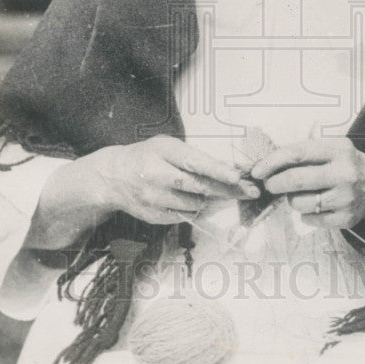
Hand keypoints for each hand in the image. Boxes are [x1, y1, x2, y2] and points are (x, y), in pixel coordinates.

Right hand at [90, 135, 259, 224]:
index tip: (236, 176)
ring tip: (218, 192)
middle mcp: (156, 175)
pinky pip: (185, 216)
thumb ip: (194, 156)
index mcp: (162, 151)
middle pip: (198, 187)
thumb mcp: (168, 146)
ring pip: (195, 204)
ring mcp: (154, 199)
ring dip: (211, 200)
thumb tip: (231, 169)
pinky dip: (196, 210)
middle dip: (227, 190)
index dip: (217, 170)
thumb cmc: (149, 156)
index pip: (194, 162)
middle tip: (250, 192)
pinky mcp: (154, 217)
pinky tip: (197, 201)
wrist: (114, 176)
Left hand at [251, 137, 364, 228]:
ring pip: (300, 203)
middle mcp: (344, 173)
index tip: (256, 170)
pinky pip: (311, 219)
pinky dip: (304, 214)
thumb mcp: (331, 147)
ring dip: (291, 200)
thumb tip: (265, 165)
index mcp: (338, 149)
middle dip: (275, 183)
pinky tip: (314, 206)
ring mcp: (346, 198)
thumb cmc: (344, 163)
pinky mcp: (346, 219)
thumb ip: (303, 152)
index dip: (272, 162)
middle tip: (269, 185)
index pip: (297, 154)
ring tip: (298, 194)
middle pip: (296, 180)